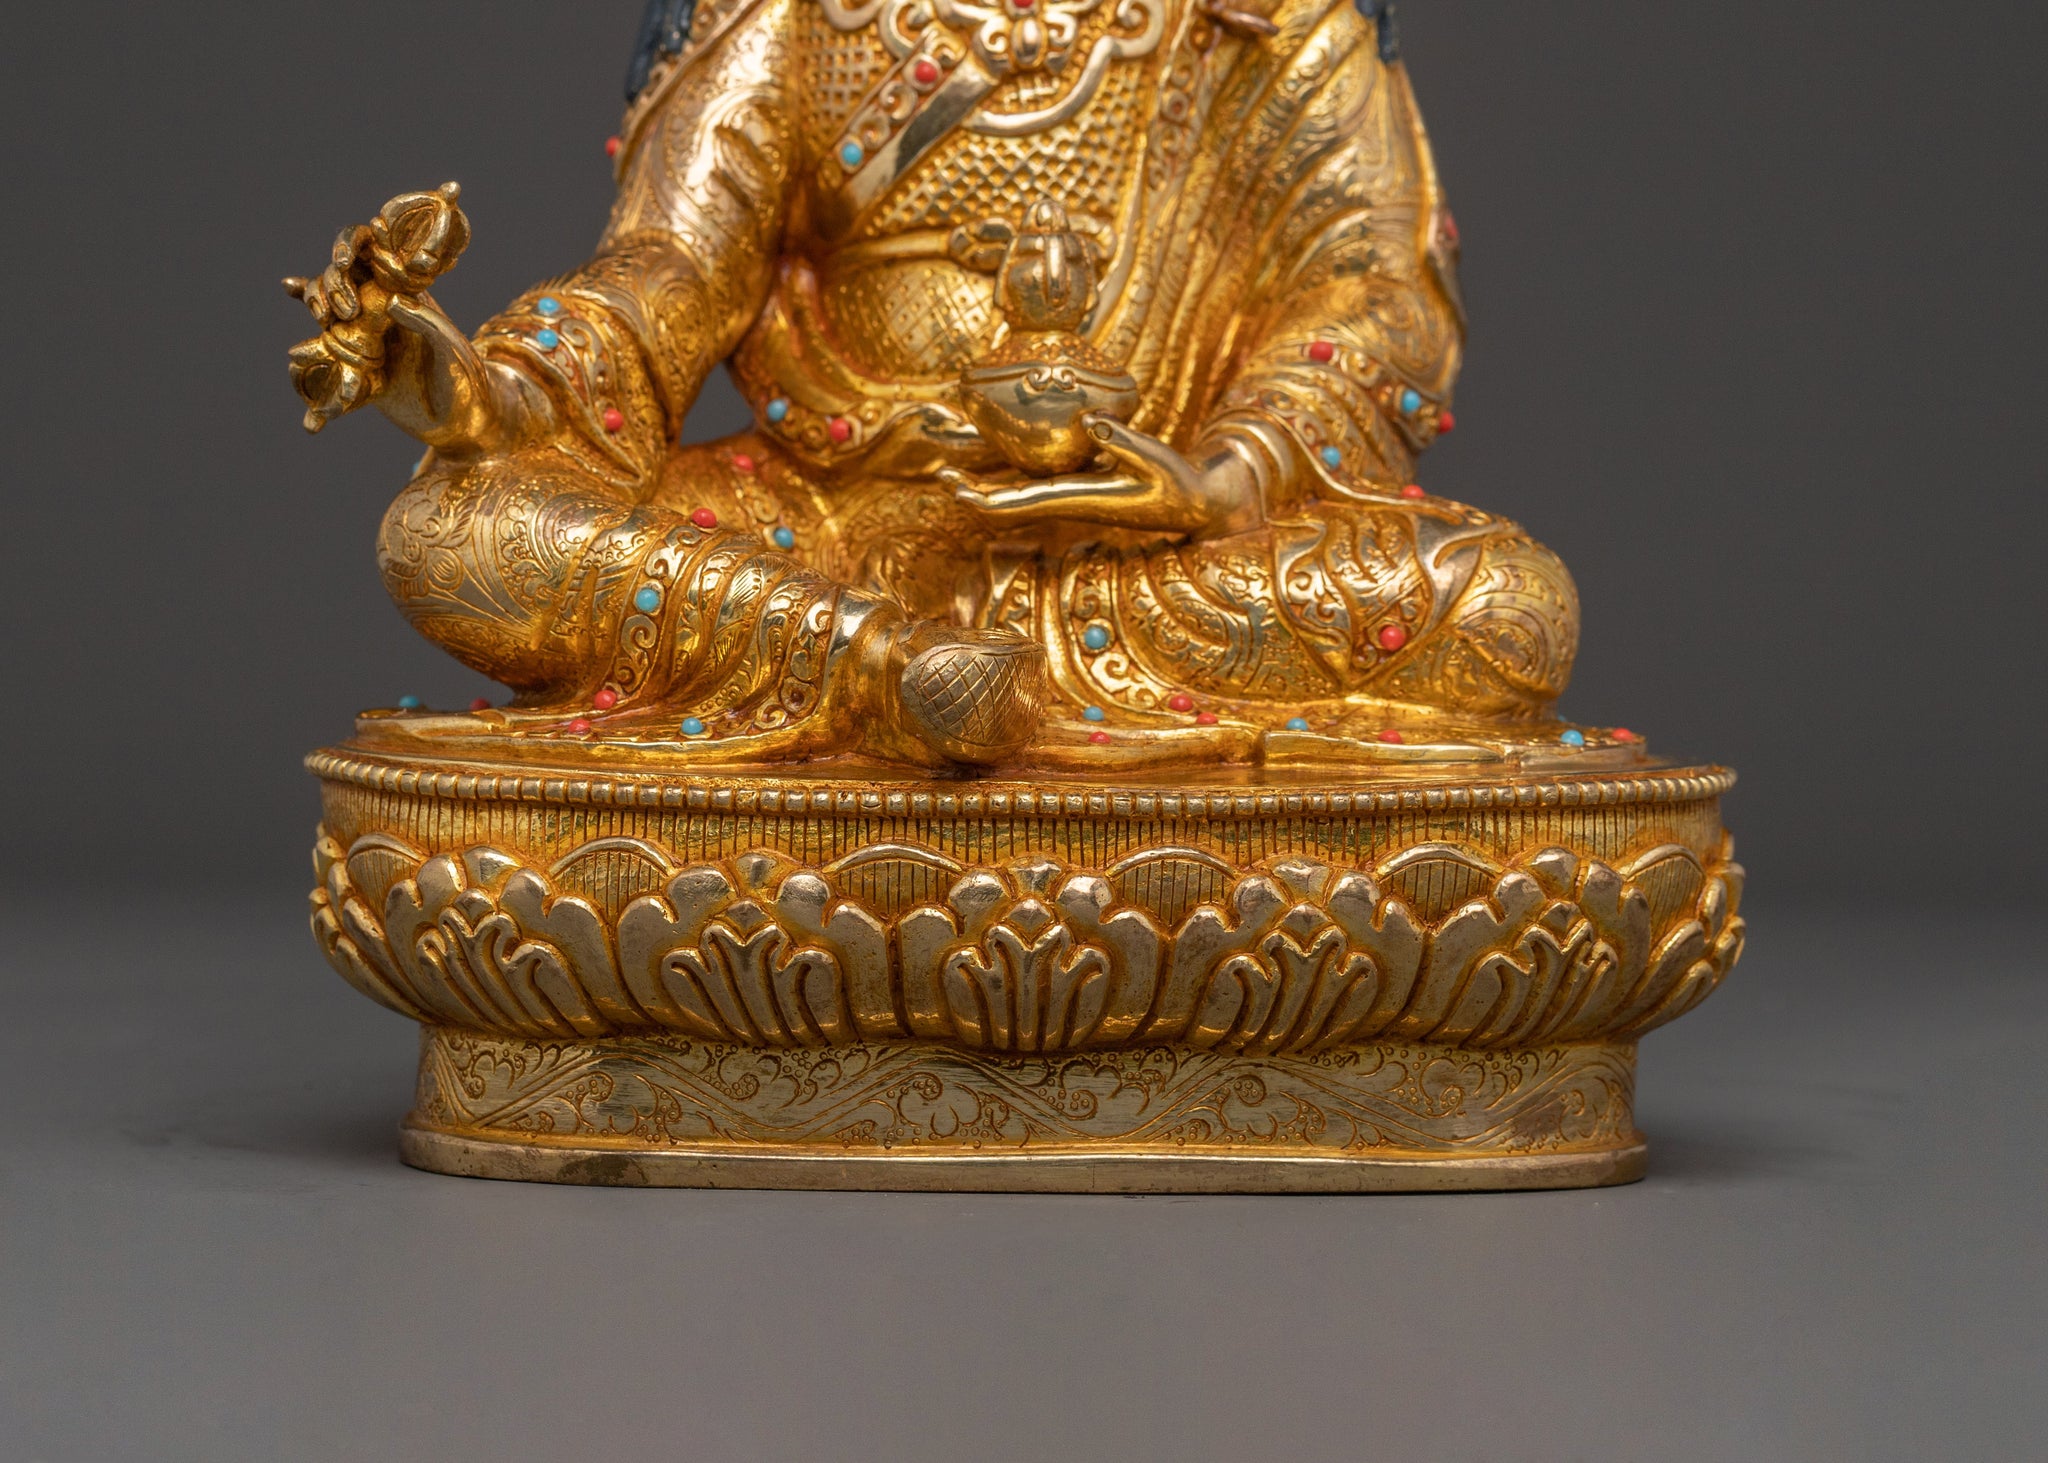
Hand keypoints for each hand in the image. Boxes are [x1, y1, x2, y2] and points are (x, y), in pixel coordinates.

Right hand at [284, 183, 507, 449]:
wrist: (466, 428)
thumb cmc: (469, 381)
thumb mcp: (452, 347)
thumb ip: (427, 322)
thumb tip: (393, 301)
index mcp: (406, 295)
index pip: (372, 259)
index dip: (350, 250)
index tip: (343, 263)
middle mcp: (382, 312)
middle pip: (340, 282)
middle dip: (328, 288)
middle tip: (338, 314)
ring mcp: (368, 341)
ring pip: (328, 317)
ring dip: (316, 312)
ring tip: (319, 323)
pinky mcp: (360, 372)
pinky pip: (328, 362)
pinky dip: (309, 360)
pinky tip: (293, 356)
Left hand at [942, 416, 1265, 538]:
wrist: (1197, 502)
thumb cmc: (1178, 482)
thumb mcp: (1156, 457)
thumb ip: (1124, 439)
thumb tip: (1091, 420)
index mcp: (1079, 499)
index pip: (1019, 503)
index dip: (984, 499)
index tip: (955, 489)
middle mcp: (1070, 500)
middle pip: (1010, 502)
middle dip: (974, 491)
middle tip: (942, 474)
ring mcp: (1076, 494)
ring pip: (1021, 492)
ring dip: (989, 484)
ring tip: (958, 469)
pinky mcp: (1086, 485)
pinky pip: (1040, 480)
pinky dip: (1015, 473)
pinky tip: (1002, 458)